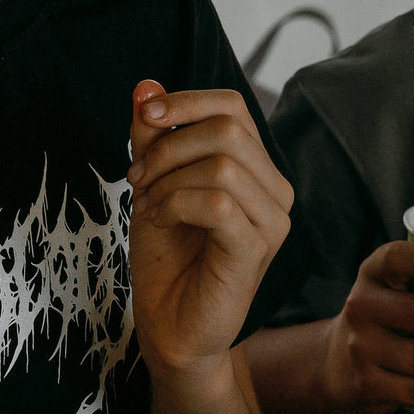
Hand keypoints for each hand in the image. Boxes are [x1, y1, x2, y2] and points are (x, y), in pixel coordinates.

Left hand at [126, 82, 293, 372]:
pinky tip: (158, 221)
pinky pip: (218, 203)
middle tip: (137, 177)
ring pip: (222, 165)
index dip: (185, 102)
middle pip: (229, 128)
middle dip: (168, 145)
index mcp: (256, 170)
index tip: (143, 118)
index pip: (233, 107)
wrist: (169, 327)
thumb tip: (145, 86)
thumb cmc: (167, 258)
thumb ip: (151, 136)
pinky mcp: (255, 252)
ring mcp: (272, 223)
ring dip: (168, 179)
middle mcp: (276, 192)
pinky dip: (175, 204)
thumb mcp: (151, 183)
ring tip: (147, 205)